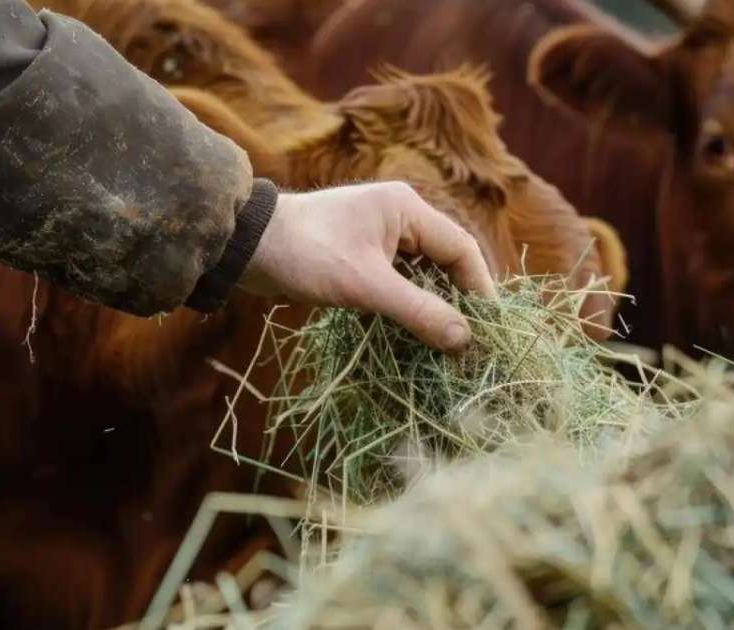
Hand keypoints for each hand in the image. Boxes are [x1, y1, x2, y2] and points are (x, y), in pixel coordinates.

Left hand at [240, 182, 496, 350]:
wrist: (244, 246)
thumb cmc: (306, 255)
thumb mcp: (365, 286)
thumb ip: (417, 311)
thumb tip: (464, 339)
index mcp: (407, 208)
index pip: (461, 249)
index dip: (480, 289)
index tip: (489, 329)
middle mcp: (398, 217)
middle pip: (445, 262)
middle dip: (457, 301)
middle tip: (470, 342)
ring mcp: (378, 237)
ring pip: (421, 275)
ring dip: (431, 307)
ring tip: (445, 345)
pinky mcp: (360, 256)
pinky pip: (397, 282)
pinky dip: (406, 307)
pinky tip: (411, 335)